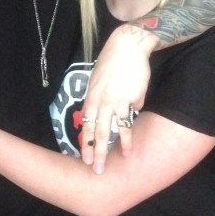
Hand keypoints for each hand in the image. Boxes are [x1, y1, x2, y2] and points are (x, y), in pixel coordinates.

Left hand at [80, 24, 155, 173]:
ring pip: (115, 129)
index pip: (85, 125)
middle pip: (97, 132)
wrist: (126, 46)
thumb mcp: (98, 80)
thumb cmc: (112, 62)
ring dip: (117, 146)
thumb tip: (109, 112)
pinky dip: (131, 125)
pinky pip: (131, 115)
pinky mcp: (131, 97)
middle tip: (95, 169)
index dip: (84, 143)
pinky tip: (130, 139)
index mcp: (91, 98)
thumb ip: (100, 98)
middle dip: (95, 152)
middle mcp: (101, 102)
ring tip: (120, 159)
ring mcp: (116, 101)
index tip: (83, 158)